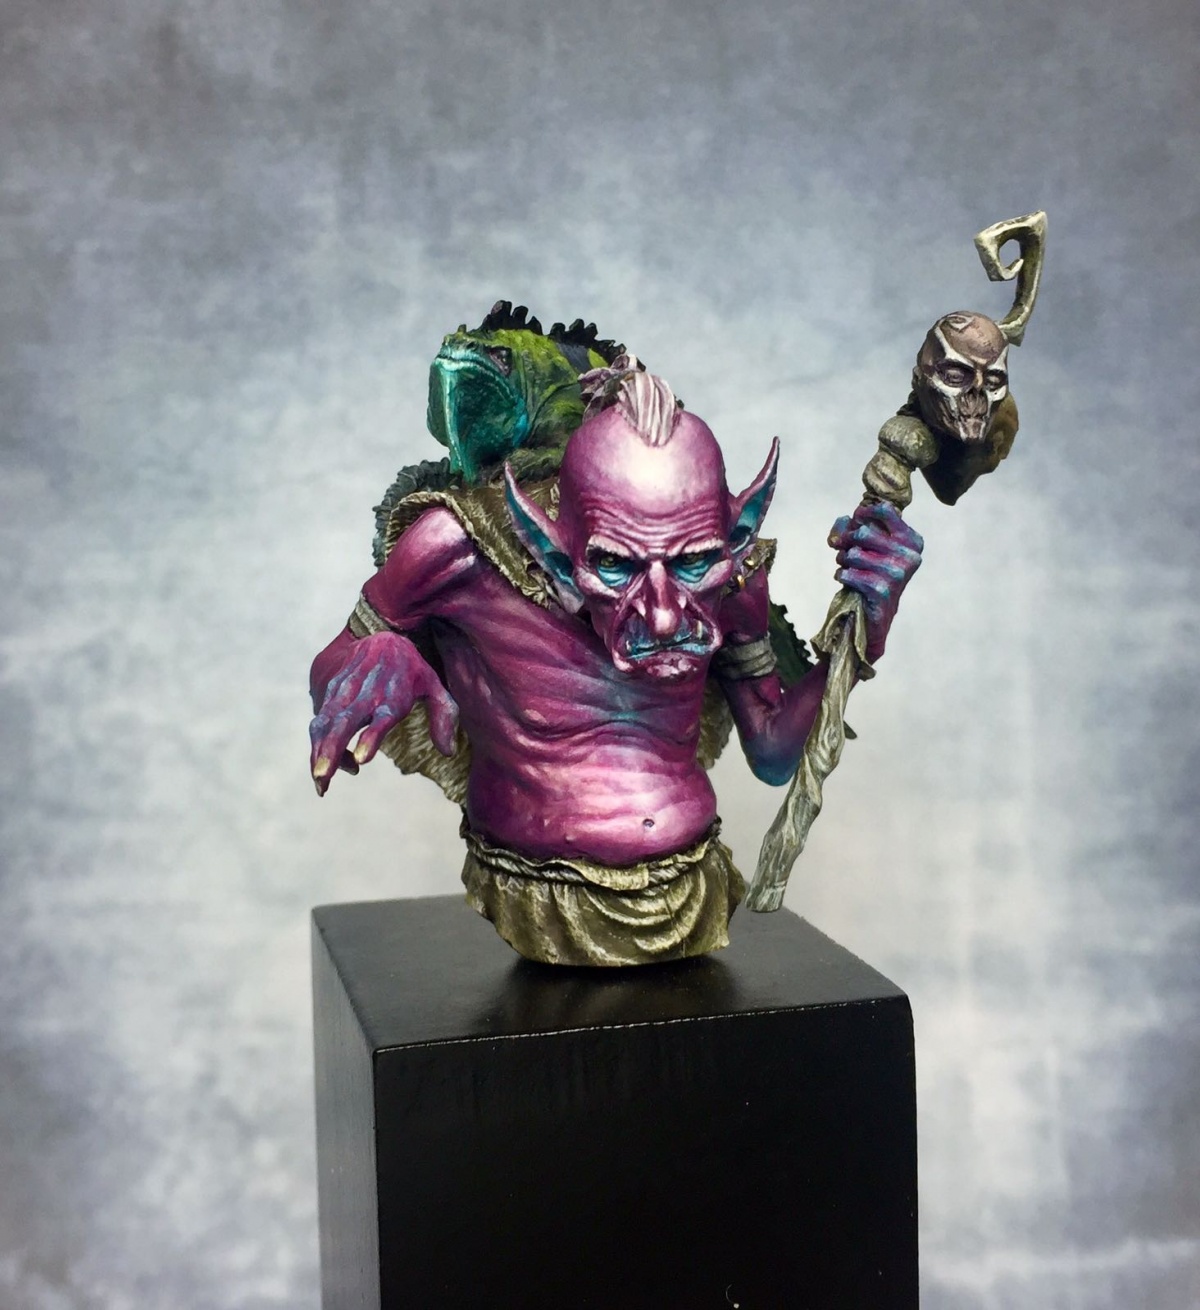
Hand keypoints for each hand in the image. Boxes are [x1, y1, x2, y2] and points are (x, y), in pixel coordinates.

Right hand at [308, 631, 458, 795]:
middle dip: (331, 750)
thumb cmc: (412, 671)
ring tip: (319, 781)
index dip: (371, 737)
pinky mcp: (331, 691)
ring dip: (319, 752)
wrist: (381, 636)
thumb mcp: (435, 686)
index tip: (362, 758)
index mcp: (394, 694)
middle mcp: (366, 693)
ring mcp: (345, 691)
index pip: (382, 717)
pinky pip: (320, 721)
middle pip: (345, 722)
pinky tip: (323, 767)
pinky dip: (318, 744)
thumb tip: (449, 752)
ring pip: (325, 723)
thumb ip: (445, 716)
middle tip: (322, 777)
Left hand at [829, 502, 922, 662]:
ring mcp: (897, 573)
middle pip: (863, 532)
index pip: (885, 510)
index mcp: (912, 540)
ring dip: (843, 560)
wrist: (877, 616)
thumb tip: (843, 520)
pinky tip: (849, 581)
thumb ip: (853, 528)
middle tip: (844, 551)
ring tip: (848, 567)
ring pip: (853, 554)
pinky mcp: (882, 590)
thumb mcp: (869, 548)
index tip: (854, 520)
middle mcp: (909, 555)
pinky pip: (848, 573)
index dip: (863, 513)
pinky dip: (842, 575)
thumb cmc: (872, 575)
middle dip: (846, 541)